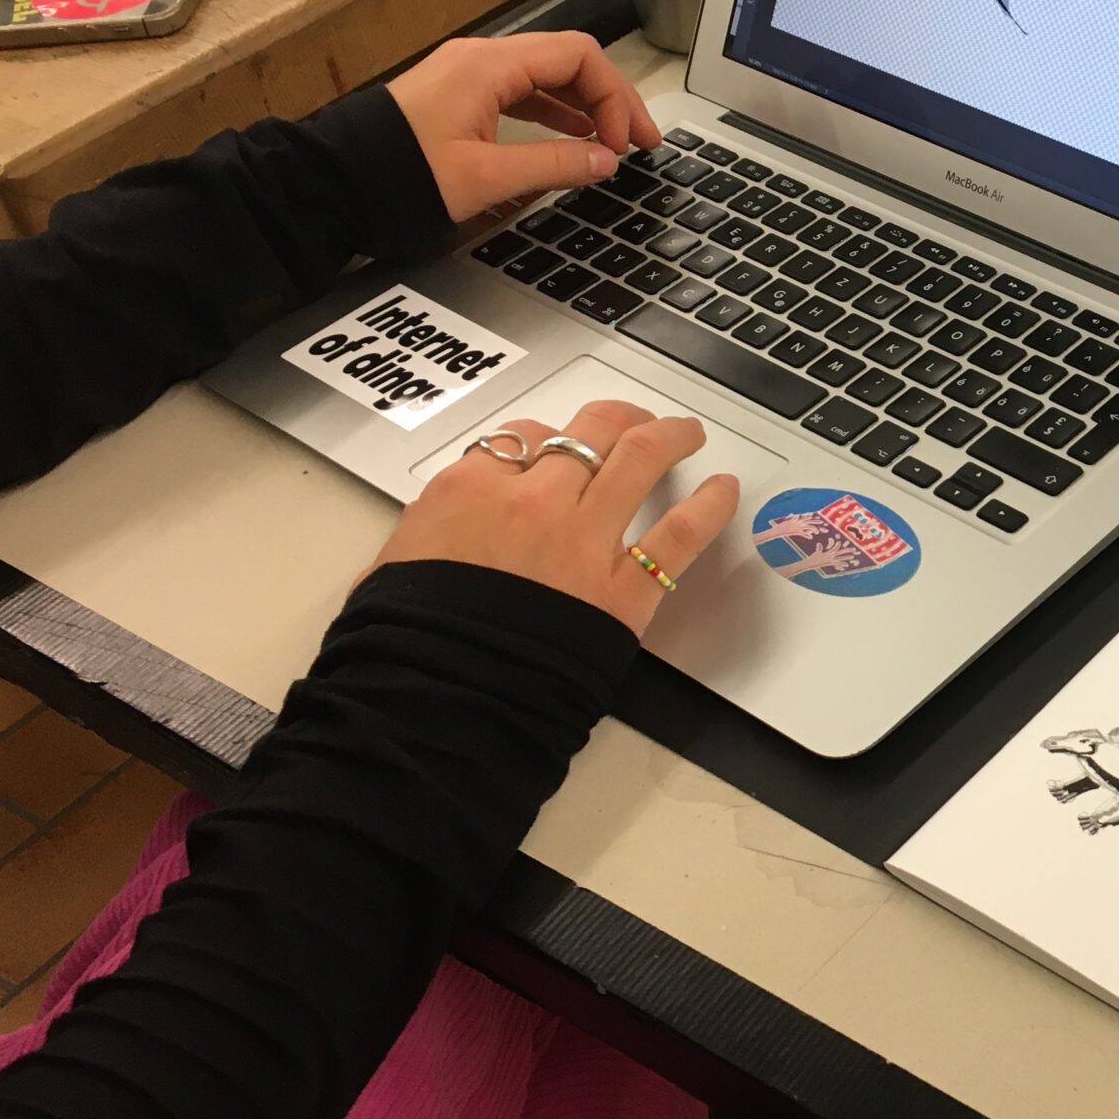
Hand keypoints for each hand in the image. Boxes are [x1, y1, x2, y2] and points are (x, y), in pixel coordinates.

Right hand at [373, 399, 739, 635]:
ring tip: (687, 433)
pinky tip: (726, 490)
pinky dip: (710, 507)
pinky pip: (679, 533)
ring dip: (669, 436)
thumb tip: (439, 537)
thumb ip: (427, 536)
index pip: (520, 439)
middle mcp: (532, 501)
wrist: (435, 699)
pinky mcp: (623, 588)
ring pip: (638, 459)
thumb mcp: (392, 570)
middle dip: (616, 419)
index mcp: (469, 491)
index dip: (546, 439)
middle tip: (634, 421)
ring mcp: (582, 539)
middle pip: (587, 432)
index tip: (557, 448)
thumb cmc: (405, 644)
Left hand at [388, 33, 663, 221]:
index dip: (615, 98)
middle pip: (569, 59)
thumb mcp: (486, 178)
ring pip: (548, 73)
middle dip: (612, 98)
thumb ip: (554, 166)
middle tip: (641, 141)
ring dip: (587, 104)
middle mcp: (482, 58)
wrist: (332, 181)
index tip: (625, 144)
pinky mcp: (460, 92)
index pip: (580, 58)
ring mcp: (469, 73)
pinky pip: (523, 88)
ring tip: (614, 142)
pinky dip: (556, 108)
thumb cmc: (398, 176)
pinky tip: (573, 135)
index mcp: (490, 67)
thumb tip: (605, 161)